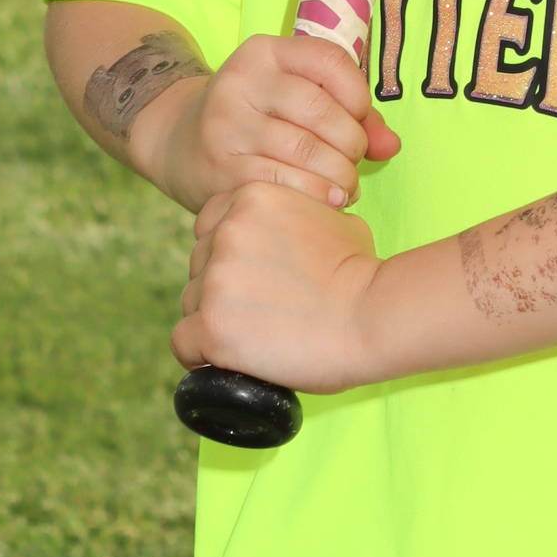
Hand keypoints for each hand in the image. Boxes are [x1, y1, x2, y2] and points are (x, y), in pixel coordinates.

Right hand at [146, 34, 400, 215]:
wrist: (180, 142)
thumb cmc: (258, 117)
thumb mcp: (296, 97)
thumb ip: (351, 114)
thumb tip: (391, 145)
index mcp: (265, 52)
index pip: (330, 61)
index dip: (358, 95)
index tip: (359, 119)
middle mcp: (241, 81)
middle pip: (322, 111)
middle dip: (352, 144)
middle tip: (352, 161)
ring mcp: (227, 125)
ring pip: (307, 152)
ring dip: (340, 176)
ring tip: (345, 186)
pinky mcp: (221, 168)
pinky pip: (285, 183)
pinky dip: (317, 196)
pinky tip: (326, 201)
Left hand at [173, 181, 386, 395]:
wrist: (372, 315)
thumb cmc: (360, 273)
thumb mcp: (331, 217)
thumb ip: (294, 216)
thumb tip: (286, 232)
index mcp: (250, 198)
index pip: (209, 226)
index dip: (227, 254)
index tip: (252, 276)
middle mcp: (225, 231)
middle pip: (198, 266)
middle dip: (221, 287)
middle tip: (261, 310)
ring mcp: (215, 278)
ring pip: (191, 303)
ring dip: (215, 320)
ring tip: (256, 336)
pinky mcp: (211, 324)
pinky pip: (184, 342)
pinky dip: (202, 354)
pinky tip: (228, 359)